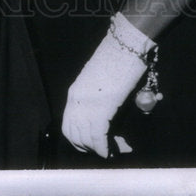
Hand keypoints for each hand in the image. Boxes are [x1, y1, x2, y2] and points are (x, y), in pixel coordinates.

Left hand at [61, 15, 152, 157]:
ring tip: (116, 149)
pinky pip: (98, 136)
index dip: (81, 140)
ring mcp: (87, 103)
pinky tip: (111, 151)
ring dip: (99, 149)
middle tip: (107, 150)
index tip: (95, 146)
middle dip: (89, 148)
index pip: (69, 126)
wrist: (126, 44)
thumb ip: (98, 99)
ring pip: (86, 138)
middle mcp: (77, 99)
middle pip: (74, 135)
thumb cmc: (117, 58)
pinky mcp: (101, 106)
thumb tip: (105, 119)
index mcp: (75, 92)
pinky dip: (104, 148)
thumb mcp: (101, 81)